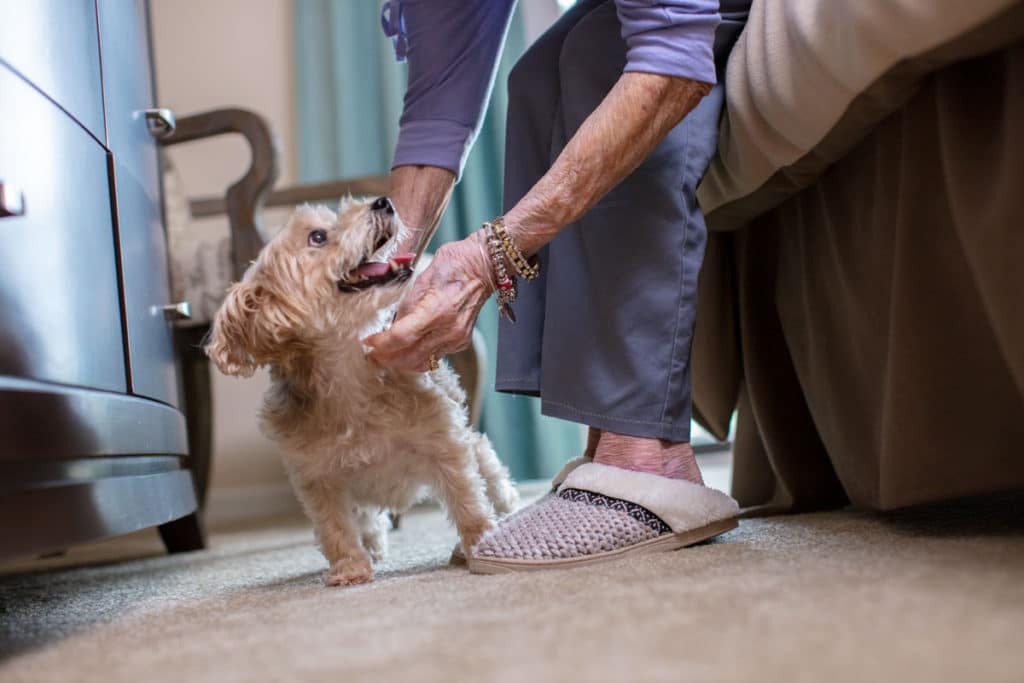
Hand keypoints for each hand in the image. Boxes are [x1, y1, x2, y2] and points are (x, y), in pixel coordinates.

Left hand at [364, 232, 493, 371]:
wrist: (482, 266)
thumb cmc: (452, 264)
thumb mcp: (420, 280)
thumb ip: (405, 307)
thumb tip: (391, 326)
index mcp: (436, 310)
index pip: (401, 337)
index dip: (381, 343)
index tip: (368, 341)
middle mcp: (448, 329)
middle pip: (409, 357)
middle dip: (387, 358)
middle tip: (372, 354)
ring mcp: (457, 338)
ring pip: (422, 362)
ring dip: (401, 361)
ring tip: (387, 355)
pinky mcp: (461, 341)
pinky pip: (434, 357)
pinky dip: (418, 355)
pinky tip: (409, 348)